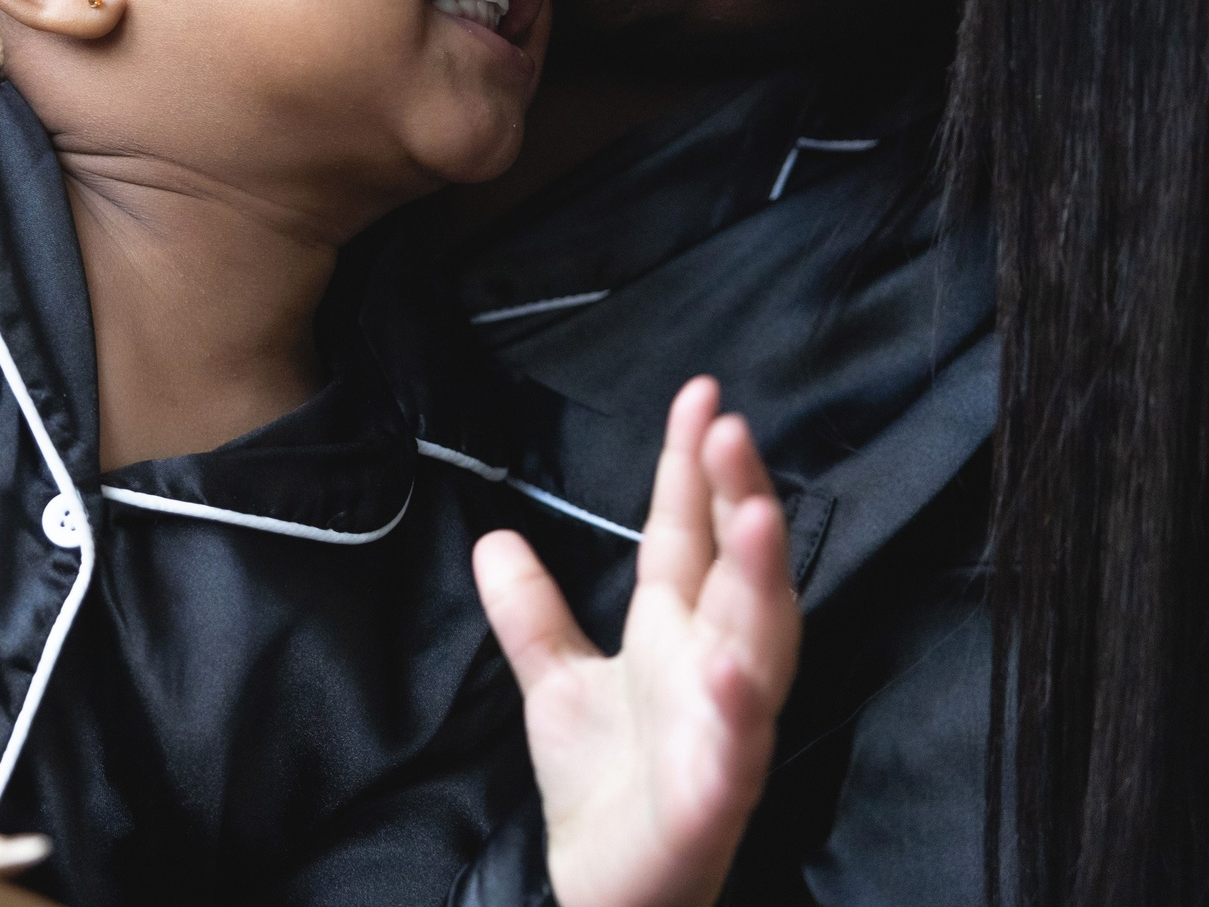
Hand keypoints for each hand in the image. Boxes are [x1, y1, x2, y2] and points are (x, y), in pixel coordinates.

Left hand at [471, 378, 801, 906]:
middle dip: (740, 501)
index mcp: (678, 637)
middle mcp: (714, 671)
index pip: (689, 536)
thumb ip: (531, 612)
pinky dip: (740, 708)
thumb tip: (493, 538)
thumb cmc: (603, 790)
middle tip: (730, 428)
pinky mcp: (715, 797)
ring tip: (755, 514)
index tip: (703, 398)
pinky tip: (732, 668)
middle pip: (737, 573)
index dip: (696, 469)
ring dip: (761, 582)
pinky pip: (736, 750)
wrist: (609, 895)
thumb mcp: (553, 682)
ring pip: (759, 647)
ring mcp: (724, 732)